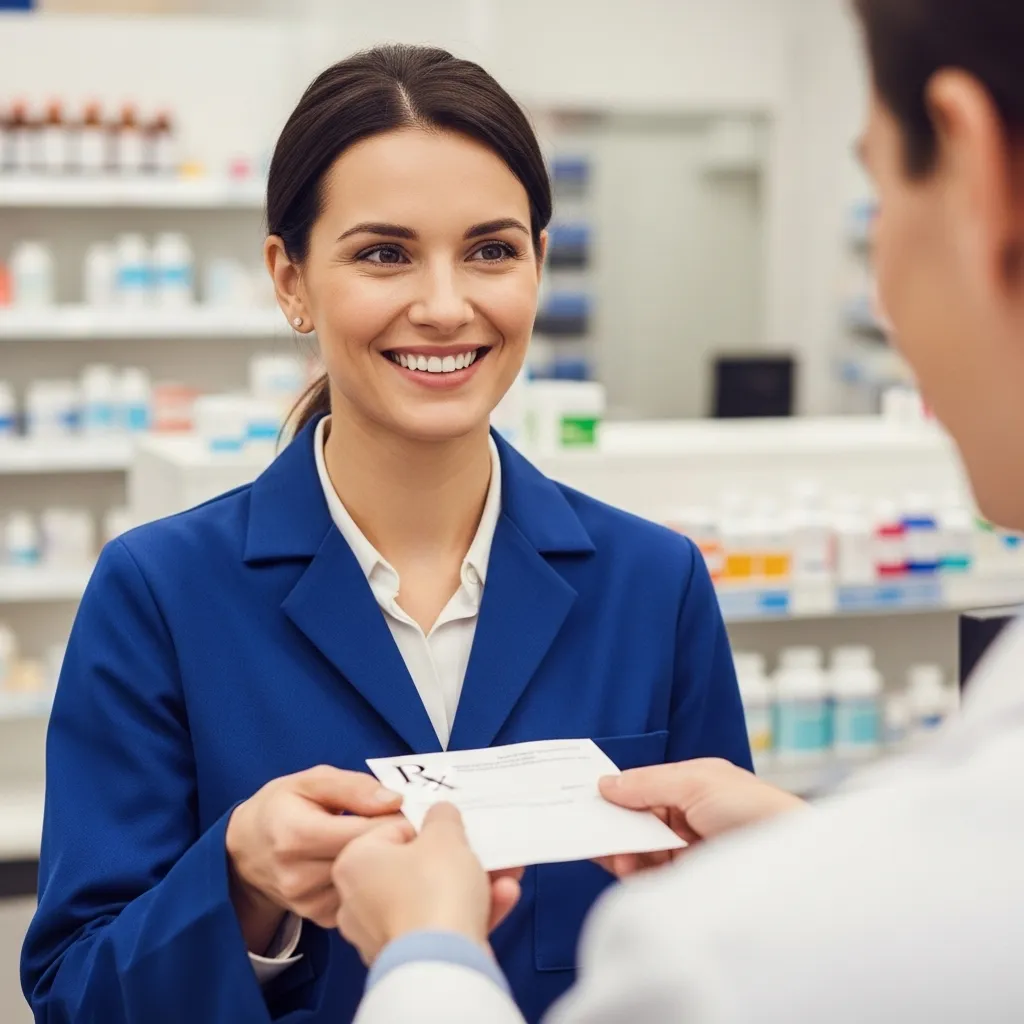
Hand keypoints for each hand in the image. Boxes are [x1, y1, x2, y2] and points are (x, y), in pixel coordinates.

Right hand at [225, 765, 403, 952]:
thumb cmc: (282, 806)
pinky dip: (369, 883)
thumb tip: (394, 801)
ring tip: (385, 844)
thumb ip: (353, 787)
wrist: (247, 850)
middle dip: (393, 841)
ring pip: (366, 883)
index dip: (393, 821)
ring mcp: (307, 902)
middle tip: (408, 826)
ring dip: (383, 864)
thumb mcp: (311, 781)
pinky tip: (369, 867)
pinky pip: (358, 899)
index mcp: (297, 834)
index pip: (360, 832)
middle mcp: (298, 875)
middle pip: (366, 860)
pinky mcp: (317, 917)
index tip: (410, 812)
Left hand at [333, 803, 522, 965]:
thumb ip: (443, 817)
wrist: (442, 964)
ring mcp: (381, 934)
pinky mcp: (407, 960)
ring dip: (472, 884)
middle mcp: (358, 900)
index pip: (394, 831)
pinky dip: (469, 912)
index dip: (430, 826)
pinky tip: (503, 897)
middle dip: (458, 858)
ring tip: (506, 873)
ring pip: (432, 898)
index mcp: (354, 863)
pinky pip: (438, 927)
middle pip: (416, 867)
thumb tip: (440, 814)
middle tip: (483, 848)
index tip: (455, 828)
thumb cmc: (435, 889)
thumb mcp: (445, 836)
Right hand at [597, 758, 805, 877]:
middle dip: (614, 823)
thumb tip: (605, 784)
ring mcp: (688, 850)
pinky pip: (648, 874)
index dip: (617, 792)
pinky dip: (631, 869)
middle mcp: (688, 816)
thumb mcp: (696, 782)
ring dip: (620, 847)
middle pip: (638, 819)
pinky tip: (624, 864)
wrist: (793, 863)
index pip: (644, 788)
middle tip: (590, 827)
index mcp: (692, 786)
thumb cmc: (754, 810)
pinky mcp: (687, 881)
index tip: (586, 797)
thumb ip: (647, 783)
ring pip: (639, 848)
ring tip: (612, 851)